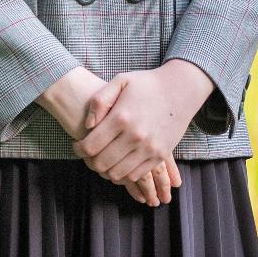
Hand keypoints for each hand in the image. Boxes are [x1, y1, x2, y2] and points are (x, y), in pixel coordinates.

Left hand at [38, 67, 179, 204]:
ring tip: (102, 159)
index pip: (91, 146)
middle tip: (88, 154)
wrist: (180, 89)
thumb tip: (88, 125)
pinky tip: (119, 163)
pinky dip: (123, 174)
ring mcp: (149, 148)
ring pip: (117, 174)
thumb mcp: (120, 81)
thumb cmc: (146, 84)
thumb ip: (99, 101)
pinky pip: (135, 175)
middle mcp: (135, 136)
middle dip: (89, 161)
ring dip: (105, 170)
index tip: (77, 145)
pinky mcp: (160, 155)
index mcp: (121, 117)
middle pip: (102, 163)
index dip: (79, 149)